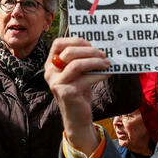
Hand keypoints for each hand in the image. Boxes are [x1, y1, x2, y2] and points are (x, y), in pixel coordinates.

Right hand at [46, 37, 110, 154]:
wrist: (77, 117)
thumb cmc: (79, 91)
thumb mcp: (77, 73)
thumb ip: (80, 60)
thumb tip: (98, 46)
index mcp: (51, 64)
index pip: (58, 44)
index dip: (75, 41)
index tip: (90, 44)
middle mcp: (50, 73)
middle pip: (68, 53)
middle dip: (89, 51)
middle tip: (103, 54)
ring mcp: (57, 83)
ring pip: (76, 65)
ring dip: (95, 62)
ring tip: (107, 63)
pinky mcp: (66, 93)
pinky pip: (85, 79)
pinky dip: (99, 74)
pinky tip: (108, 74)